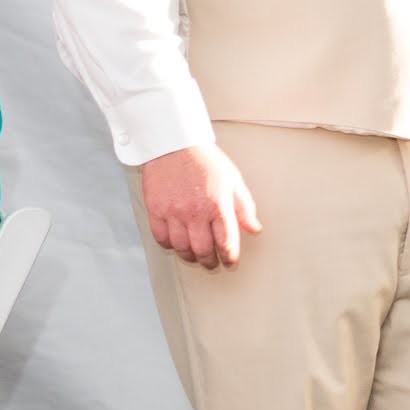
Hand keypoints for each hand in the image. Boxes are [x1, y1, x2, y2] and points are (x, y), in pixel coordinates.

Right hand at [140, 144, 262, 270]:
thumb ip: (244, 207)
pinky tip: (176, 244)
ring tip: (195, 256)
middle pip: (202, 249)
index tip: (231, 260)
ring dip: (190, 256)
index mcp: (217, 205)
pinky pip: (160, 237)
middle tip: (213, 264)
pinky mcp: (155, 209)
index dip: (229, 256)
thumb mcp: (233, 181)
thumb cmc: (206, 161)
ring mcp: (173, 212)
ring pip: (181, 247)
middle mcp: (194, 212)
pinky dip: (169, 245)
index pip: (226, 241)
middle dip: (210, 261)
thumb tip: (254, 228)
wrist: (174, 145)